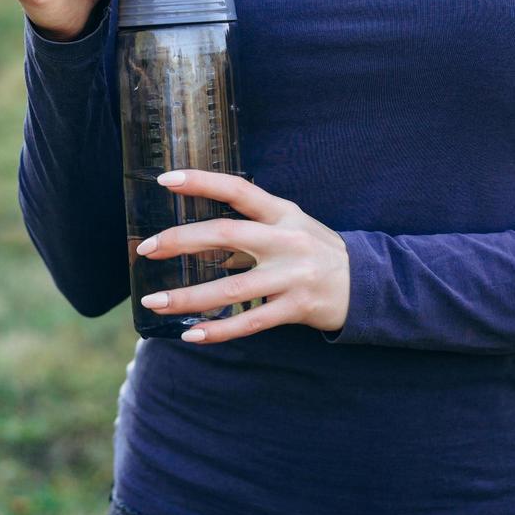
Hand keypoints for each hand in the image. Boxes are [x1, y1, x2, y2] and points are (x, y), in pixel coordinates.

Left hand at [136, 169, 351, 342]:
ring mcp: (292, 275)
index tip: (166, 180)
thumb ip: (250, 227)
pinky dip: (218, 331)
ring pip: (231, 287)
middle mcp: (286, 240)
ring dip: (188, 297)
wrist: (369, 285)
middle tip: (145, 249)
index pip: (238, 190)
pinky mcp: (297, 308)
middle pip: (225, 234)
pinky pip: (250, 321)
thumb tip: (196, 236)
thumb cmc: (316, 250)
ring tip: (154, 303)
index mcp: (282, 213)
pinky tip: (191, 335)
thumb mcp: (290, 227)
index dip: (202, 181)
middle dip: (180, 241)